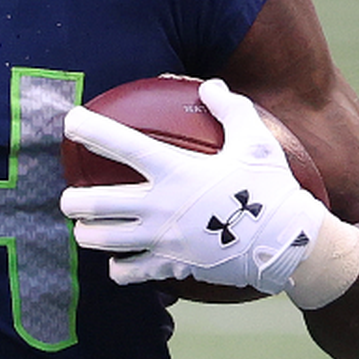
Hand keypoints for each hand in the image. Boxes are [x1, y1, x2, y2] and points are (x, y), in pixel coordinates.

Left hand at [60, 78, 326, 292]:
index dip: (91, 130)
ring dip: (87, 233)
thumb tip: (210, 85)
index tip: (70, 122)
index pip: (122, 145)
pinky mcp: (170, 267)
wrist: (290, 245)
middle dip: (71, 200)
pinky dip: (119, 268)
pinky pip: (130, 272)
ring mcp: (162, 240)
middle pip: (95, 204)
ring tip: (85, 228)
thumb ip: (231, 110)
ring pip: (102, 240)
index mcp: (176, 171)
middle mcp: (160, 206)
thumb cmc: (272, 189)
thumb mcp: (256, 142)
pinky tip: (117, 263)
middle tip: (68, 196)